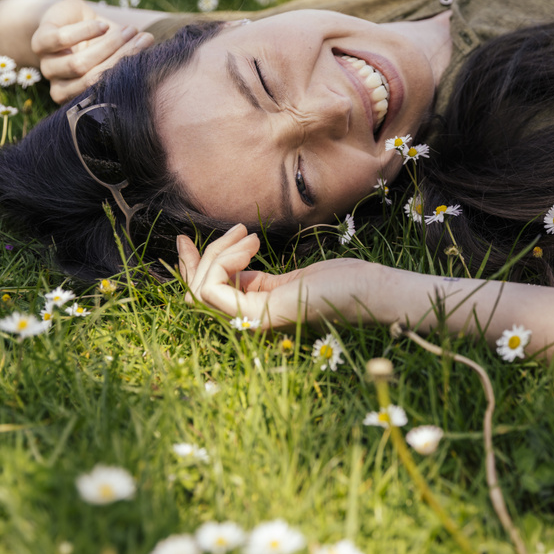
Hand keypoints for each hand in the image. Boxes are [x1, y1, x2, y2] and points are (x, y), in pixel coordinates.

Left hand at [30, 0, 154, 103]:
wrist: (66, 17)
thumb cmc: (98, 40)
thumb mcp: (116, 52)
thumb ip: (132, 59)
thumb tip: (157, 54)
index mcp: (78, 97)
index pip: (104, 93)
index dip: (127, 75)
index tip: (150, 58)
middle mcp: (60, 86)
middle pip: (92, 79)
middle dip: (122, 59)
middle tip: (144, 40)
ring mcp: (48, 66)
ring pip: (79, 64)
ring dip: (109, 45)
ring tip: (130, 30)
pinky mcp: (39, 43)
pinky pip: (61, 41)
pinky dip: (85, 32)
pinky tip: (102, 24)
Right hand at [176, 224, 389, 329]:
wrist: (369, 291)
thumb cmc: (338, 283)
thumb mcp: (284, 277)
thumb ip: (252, 276)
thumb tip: (229, 257)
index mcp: (252, 312)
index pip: (204, 295)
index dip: (190, 267)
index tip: (184, 238)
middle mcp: (247, 322)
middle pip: (195, 293)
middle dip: (194, 259)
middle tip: (220, 231)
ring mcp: (252, 322)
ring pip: (201, 288)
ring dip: (216, 254)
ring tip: (249, 237)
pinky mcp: (260, 315)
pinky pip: (214, 290)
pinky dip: (224, 261)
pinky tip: (249, 245)